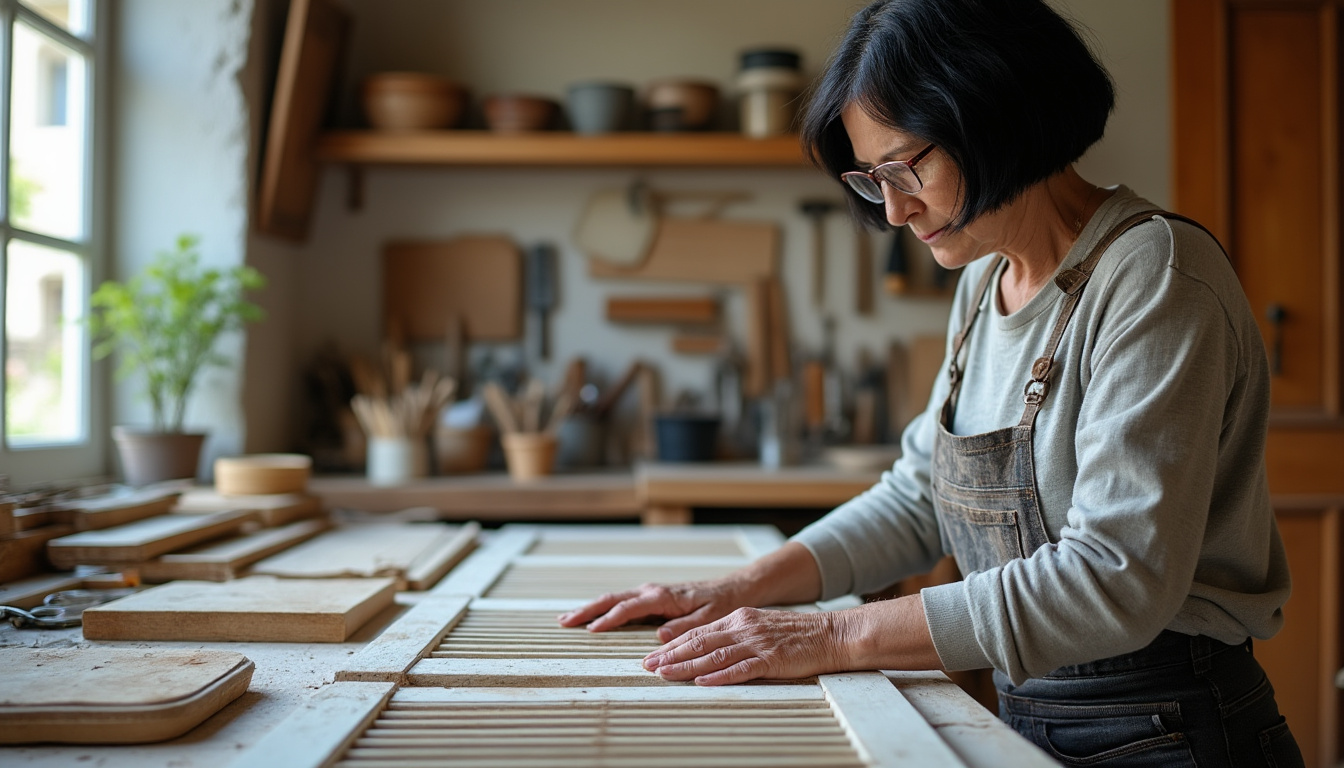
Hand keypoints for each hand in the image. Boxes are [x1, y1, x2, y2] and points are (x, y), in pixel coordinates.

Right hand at [557, 577, 750, 641]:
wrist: (734, 589)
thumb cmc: (722, 604)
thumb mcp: (709, 618)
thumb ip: (684, 627)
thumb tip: (660, 637)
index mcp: (663, 596)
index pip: (628, 608)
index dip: (608, 619)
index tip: (590, 630)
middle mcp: (653, 592)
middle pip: (612, 599)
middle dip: (587, 610)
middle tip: (563, 622)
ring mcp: (651, 594)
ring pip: (614, 599)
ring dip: (591, 608)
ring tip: (568, 619)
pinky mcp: (653, 599)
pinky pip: (623, 603)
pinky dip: (604, 609)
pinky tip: (594, 617)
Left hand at [642, 607, 852, 685]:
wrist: (830, 634)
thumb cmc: (797, 634)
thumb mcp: (759, 627)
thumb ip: (734, 636)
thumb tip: (708, 649)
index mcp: (739, 619)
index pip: (698, 632)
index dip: (673, 644)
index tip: (654, 655)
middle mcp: (743, 628)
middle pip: (699, 642)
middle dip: (671, 655)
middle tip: (648, 665)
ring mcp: (756, 643)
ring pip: (713, 655)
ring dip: (686, 665)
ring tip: (665, 673)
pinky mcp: (771, 659)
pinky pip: (740, 668)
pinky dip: (720, 675)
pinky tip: (703, 681)